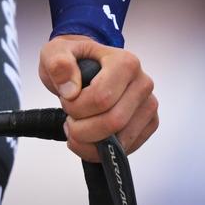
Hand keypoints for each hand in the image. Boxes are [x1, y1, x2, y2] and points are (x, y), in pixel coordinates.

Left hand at [38, 35, 158, 161]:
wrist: (86, 66)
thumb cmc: (74, 60)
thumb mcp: (55, 52)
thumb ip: (58, 64)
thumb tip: (71, 90)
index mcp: (125, 63)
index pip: (101, 98)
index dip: (76, 107)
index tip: (66, 100)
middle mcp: (142, 83)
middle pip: (113, 122)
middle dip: (82, 129)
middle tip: (69, 120)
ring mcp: (148, 105)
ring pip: (120, 140)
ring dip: (90, 142)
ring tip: (76, 128)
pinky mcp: (148, 124)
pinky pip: (126, 148)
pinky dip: (101, 151)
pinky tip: (88, 138)